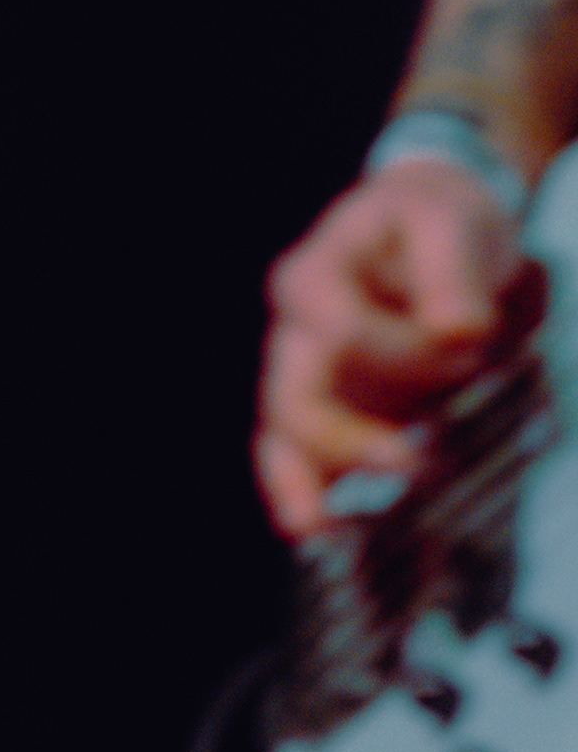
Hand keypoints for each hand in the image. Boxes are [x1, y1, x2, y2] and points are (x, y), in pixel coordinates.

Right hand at [255, 160, 531, 539]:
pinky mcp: (329, 411)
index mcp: (315, 275)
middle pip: (297, 393)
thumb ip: (452, 272)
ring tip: (322, 530)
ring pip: (283, 434)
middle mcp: (297, 330)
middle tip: (415, 462)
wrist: (433, 231)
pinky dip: (300, 493)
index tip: (468, 344)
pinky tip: (315, 531)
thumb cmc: (438, 220)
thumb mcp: (450, 223)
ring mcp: (307, 376)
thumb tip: (459, 328)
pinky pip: (296, 456)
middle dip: (348, 437)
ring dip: (304, 482)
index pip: (345, 330)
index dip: (403, 350)